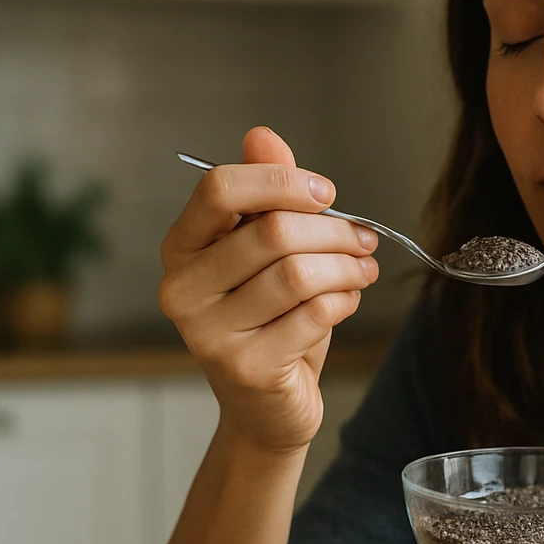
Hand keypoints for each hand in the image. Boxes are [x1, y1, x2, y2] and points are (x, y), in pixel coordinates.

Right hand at [158, 126, 380, 454]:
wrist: (265, 407)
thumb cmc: (268, 320)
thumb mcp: (266, 253)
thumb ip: (265, 194)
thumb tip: (262, 135)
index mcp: (180, 249)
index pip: (218, 189)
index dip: (281, 182)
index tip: (325, 193)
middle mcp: (181, 290)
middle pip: (272, 232)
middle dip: (333, 230)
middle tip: (364, 237)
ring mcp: (209, 334)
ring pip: (298, 274)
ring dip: (346, 266)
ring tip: (363, 268)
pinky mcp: (246, 368)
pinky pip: (313, 315)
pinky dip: (344, 303)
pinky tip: (346, 302)